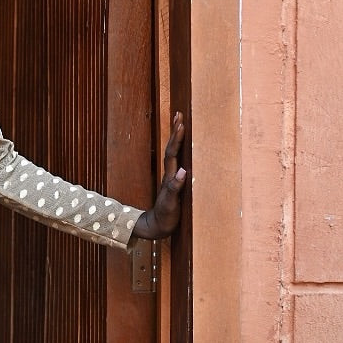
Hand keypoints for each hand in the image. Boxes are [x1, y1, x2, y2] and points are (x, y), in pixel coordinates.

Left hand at [132, 111, 186, 239]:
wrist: (156, 227)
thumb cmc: (164, 217)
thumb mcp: (170, 204)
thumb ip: (175, 188)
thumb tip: (183, 171)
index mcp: (170, 177)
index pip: (172, 153)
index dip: (176, 139)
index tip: (181, 123)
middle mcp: (170, 174)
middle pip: (172, 149)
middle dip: (176, 131)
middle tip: (179, 114)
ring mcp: (173, 178)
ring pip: (175, 154)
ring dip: (177, 138)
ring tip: (181, 124)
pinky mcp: (176, 183)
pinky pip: (179, 162)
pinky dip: (182, 151)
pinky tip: (187, 147)